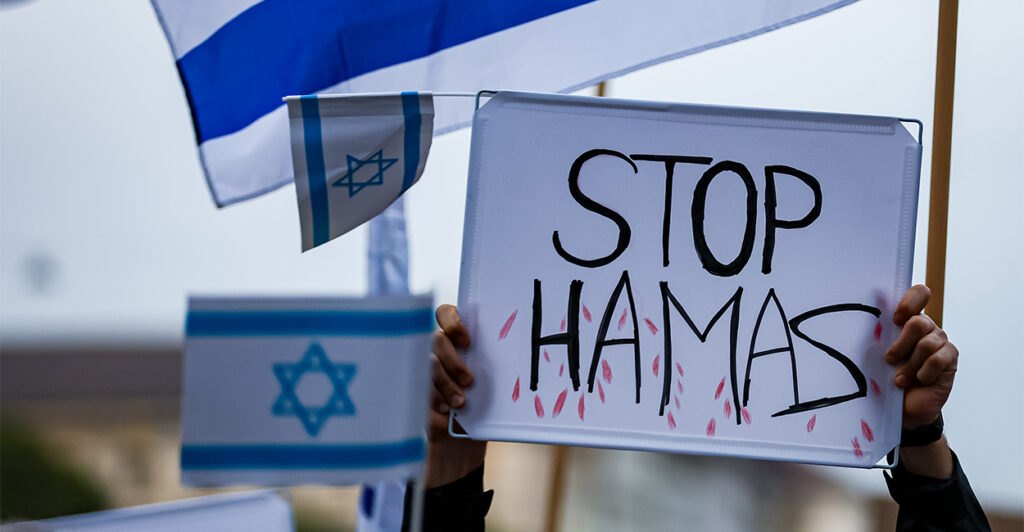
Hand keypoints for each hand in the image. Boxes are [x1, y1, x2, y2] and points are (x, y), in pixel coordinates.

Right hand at [425, 304, 485, 487]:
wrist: (458, 456)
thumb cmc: (474, 416)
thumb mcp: (484, 390)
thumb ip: (481, 369)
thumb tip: (494, 355)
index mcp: (453, 347)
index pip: (445, 315)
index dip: (452, 320)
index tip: (467, 340)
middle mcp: (432, 356)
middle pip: (434, 339)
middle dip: (451, 360)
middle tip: (468, 381)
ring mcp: (417, 375)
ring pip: (424, 363)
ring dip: (443, 382)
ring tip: (458, 404)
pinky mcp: (407, 396)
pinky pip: (414, 387)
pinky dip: (430, 399)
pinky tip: (441, 413)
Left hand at [885, 285, 957, 429]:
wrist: (903, 407)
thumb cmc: (886, 378)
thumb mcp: (877, 355)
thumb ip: (878, 338)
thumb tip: (860, 324)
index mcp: (907, 319)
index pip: (919, 294)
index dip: (910, 302)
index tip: (895, 320)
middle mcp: (926, 327)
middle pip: (919, 322)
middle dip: (902, 344)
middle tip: (889, 360)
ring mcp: (940, 342)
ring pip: (927, 343)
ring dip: (909, 365)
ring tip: (900, 380)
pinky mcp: (949, 358)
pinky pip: (939, 359)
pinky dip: (924, 372)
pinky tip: (919, 380)